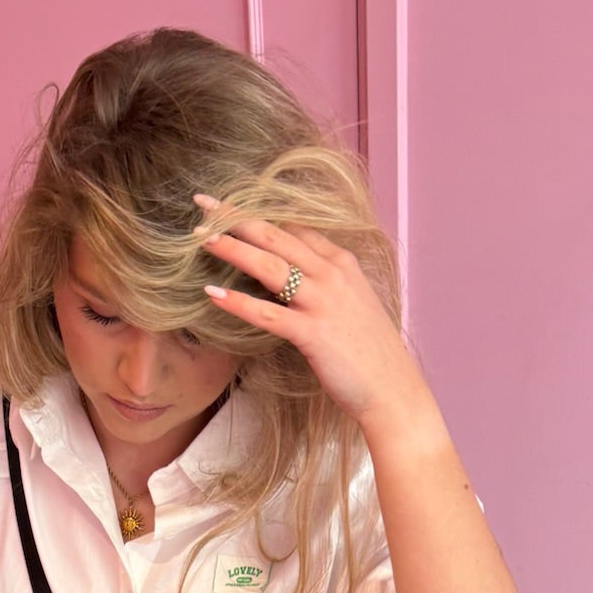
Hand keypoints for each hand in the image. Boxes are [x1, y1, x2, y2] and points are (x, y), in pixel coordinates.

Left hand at [193, 193, 429, 428]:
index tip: (229, 206)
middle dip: (236, 216)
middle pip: (275, 236)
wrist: (393, 390)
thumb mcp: (351, 304)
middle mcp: (332, 274)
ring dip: (232, 249)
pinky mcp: (313, 333)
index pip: (293, 227)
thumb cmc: (369, 353)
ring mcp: (323, 302)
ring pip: (269, 267)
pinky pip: (267, 313)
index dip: (259, 213)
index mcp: (342, 263)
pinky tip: (211, 293)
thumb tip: (291, 278)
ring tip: (199, 238)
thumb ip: (323, 284)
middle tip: (203, 203)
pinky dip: (237, 302)